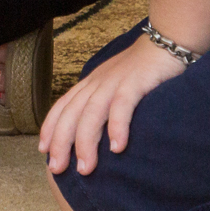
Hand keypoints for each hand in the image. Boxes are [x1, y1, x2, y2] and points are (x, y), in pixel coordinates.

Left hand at [38, 33, 186, 176]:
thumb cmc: (140, 70)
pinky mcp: (135, 82)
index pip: (63, 106)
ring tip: (85, 168)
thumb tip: (93, 132)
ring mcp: (114, 82)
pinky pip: (122, 105)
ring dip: (86, 142)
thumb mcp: (114, 85)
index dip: (50, 128)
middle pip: (72, 113)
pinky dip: (117, 126)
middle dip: (61, 142)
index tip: (43, 152)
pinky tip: (116, 148)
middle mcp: (97, 83)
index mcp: (90, 83)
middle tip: (58, 169)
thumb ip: (102, 103)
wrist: (166, 41)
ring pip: (92, 112)